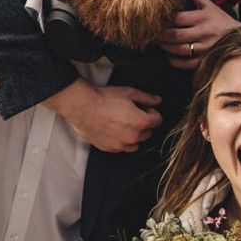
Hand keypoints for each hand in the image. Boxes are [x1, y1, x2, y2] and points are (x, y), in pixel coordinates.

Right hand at [42, 77, 161, 152]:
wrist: (82, 106)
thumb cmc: (104, 98)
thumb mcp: (128, 93)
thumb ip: (146, 98)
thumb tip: (158, 100)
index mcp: (140, 122)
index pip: (157, 120)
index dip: (152, 112)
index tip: (145, 108)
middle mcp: (133, 137)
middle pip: (148, 132)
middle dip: (143, 124)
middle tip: (132, 114)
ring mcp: (121, 145)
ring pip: (136, 142)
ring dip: (134, 134)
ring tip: (123, 123)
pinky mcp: (110, 148)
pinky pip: (122, 147)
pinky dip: (122, 141)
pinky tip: (114, 130)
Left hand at [158, 0, 240, 69]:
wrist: (240, 37)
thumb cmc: (222, 20)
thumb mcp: (210, 6)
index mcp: (202, 17)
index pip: (177, 18)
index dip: (163, 20)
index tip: (154, 20)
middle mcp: (204, 32)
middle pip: (176, 35)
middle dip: (161, 35)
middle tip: (152, 34)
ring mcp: (206, 47)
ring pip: (181, 50)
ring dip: (167, 48)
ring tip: (159, 44)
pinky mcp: (207, 59)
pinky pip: (188, 63)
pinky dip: (176, 61)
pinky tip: (169, 57)